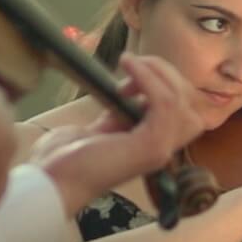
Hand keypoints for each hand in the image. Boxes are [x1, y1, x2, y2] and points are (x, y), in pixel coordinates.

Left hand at [32, 54, 207, 217]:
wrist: (52, 180)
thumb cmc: (68, 158)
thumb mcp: (102, 129)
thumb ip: (121, 115)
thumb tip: (131, 94)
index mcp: (153, 145)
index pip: (184, 109)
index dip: (165, 85)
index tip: (130, 77)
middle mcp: (164, 149)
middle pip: (189, 103)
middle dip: (167, 75)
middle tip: (134, 65)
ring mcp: (161, 149)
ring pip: (181, 100)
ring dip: (157, 73)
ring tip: (130, 61)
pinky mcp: (152, 146)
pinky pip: (165, 103)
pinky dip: (149, 79)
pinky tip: (130, 67)